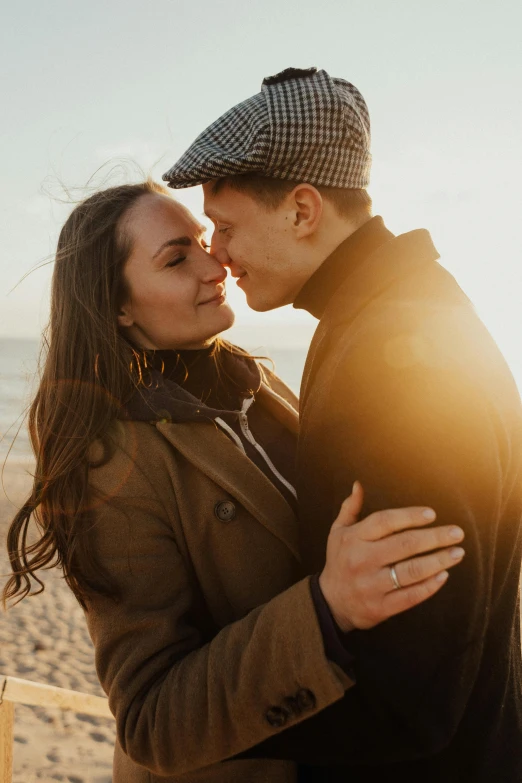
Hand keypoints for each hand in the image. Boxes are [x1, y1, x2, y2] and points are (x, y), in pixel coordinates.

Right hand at [318, 482, 464, 631]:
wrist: (331, 602)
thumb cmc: (340, 561)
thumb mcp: (338, 532)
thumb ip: (350, 508)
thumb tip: (358, 485)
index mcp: (353, 538)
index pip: (385, 522)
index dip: (409, 516)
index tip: (431, 514)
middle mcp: (362, 560)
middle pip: (404, 545)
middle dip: (434, 538)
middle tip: (457, 533)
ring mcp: (371, 584)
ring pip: (411, 571)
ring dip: (438, 561)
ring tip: (457, 553)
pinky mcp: (381, 607)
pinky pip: (410, 596)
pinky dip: (429, 586)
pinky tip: (443, 575)